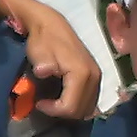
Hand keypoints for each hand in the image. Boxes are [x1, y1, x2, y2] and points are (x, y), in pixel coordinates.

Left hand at [0, 0, 100, 118]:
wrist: (51, 24)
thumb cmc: (43, 39)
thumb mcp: (38, 52)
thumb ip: (43, 64)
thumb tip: (43, 71)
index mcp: (82, 73)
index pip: (71, 107)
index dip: (53, 110)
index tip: (39, 103)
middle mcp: (95, 77)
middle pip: (81, 111)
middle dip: (62, 112)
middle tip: (46, 104)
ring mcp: (97, 77)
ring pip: (88, 108)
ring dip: (70, 109)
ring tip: (54, 102)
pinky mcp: (96, 76)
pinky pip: (90, 100)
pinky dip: (77, 103)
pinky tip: (63, 96)